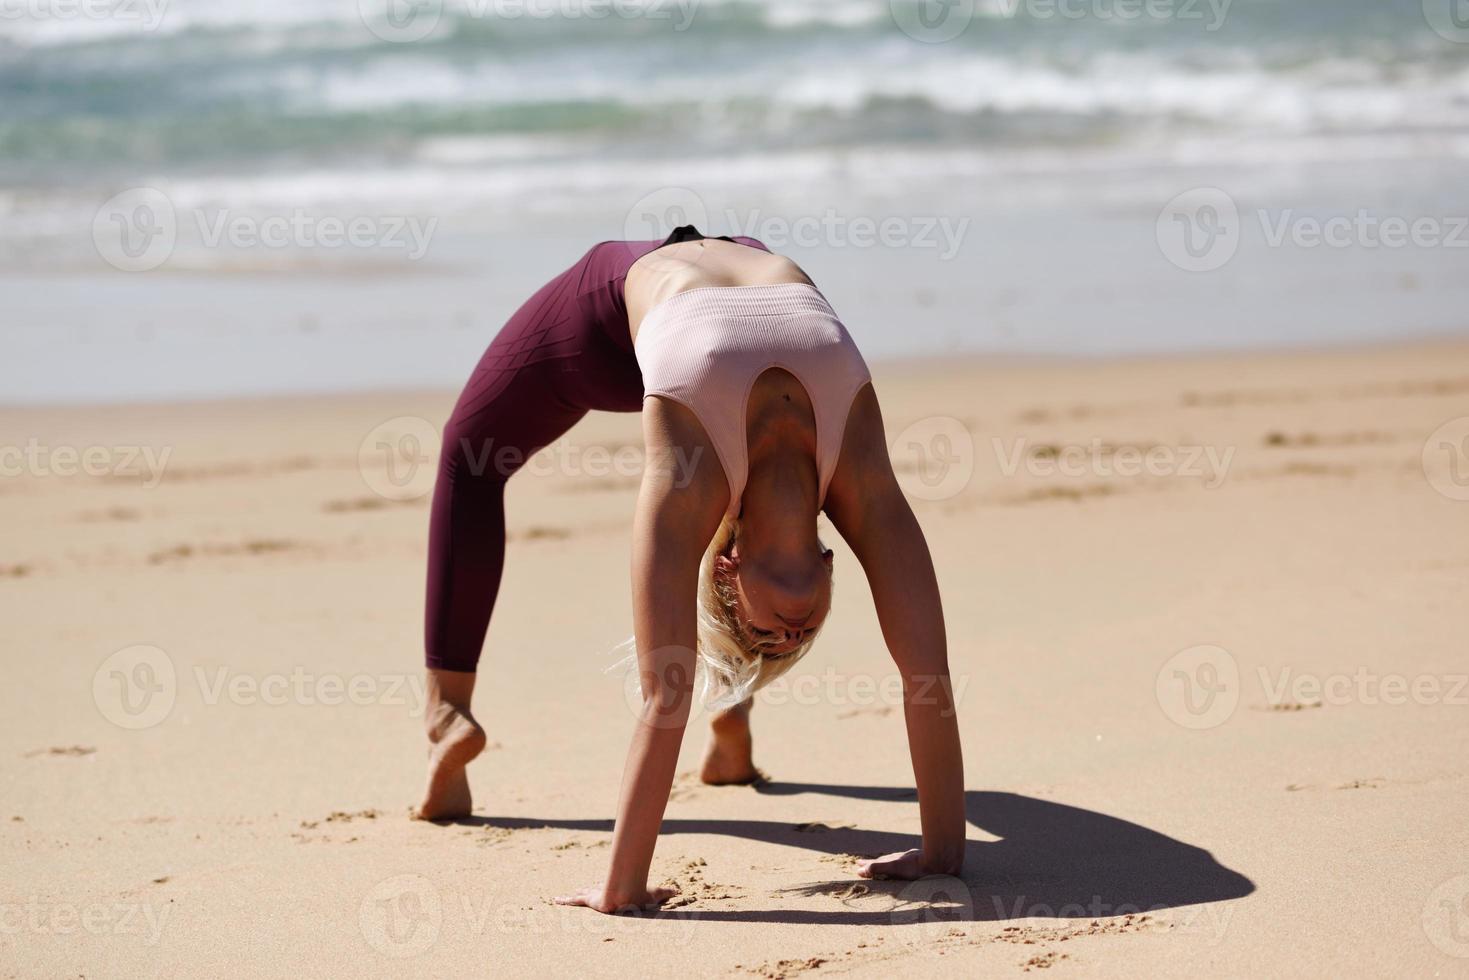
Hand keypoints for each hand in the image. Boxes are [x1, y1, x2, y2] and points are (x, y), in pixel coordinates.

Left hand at [553, 883, 678, 914]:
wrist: (627, 892)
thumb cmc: (640, 893)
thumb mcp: (654, 894)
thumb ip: (665, 892)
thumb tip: (680, 891)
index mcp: (619, 889)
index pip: (610, 887)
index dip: (604, 887)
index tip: (599, 887)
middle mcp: (605, 889)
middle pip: (594, 889)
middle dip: (587, 890)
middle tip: (580, 890)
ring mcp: (596, 894)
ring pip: (582, 894)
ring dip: (574, 896)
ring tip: (563, 897)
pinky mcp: (589, 899)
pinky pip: (574, 900)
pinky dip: (565, 900)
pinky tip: (555, 900)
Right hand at [856, 848, 958, 879]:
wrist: (940, 861)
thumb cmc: (918, 867)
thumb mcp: (895, 867)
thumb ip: (879, 868)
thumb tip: (860, 870)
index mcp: (893, 862)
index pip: (876, 865)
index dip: (867, 867)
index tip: (856, 868)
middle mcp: (900, 860)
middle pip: (883, 862)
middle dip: (872, 865)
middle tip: (861, 865)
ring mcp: (909, 862)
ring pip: (893, 862)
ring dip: (885, 865)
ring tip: (879, 866)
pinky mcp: (919, 865)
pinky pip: (904, 865)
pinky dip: (897, 867)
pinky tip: (903, 870)